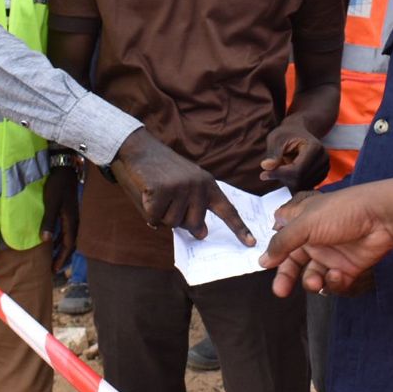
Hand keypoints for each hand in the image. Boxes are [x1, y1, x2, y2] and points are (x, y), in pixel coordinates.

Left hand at [41, 165, 78, 272]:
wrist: (64, 170)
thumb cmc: (57, 186)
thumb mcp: (51, 204)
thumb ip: (48, 222)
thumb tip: (44, 240)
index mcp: (71, 221)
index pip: (67, 245)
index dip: (61, 258)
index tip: (54, 269)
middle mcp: (75, 221)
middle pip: (70, 244)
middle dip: (62, 257)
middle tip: (54, 268)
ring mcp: (73, 216)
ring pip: (68, 238)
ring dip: (61, 248)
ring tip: (52, 257)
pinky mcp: (69, 211)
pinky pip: (66, 230)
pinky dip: (60, 239)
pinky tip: (51, 240)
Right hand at [112, 128, 254, 244]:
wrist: (140, 148)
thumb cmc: (162, 172)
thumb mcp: (184, 187)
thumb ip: (194, 210)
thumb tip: (201, 234)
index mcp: (208, 184)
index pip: (227, 209)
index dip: (239, 228)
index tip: (251, 243)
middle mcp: (198, 185)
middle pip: (193, 225)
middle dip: (179, 221)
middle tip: (169, 203)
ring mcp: (181, 186)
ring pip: (172, 223)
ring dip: (161, 214)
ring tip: (158, 193)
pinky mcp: (162, 190)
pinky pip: (155, 218)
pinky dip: (149, 212)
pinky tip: (147, 195)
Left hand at [259, 121, 328, 190]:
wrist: (298, 133)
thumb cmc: (286, 134)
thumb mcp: (276, 139)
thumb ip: (273, 153)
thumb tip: (266, 166)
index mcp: (315, 148)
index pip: (297, 170)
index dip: (279, 174)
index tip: (264, 174)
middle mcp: (323, 159)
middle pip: (300, 180)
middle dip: (283, 178)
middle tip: (271, 170)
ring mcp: (324, 168)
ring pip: (302, 186)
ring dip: (287, 181)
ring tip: (281, 167)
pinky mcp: (322, 175)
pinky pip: (305, 187)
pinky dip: (293, 183)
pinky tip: (288, 172)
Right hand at [261, 186, 392, 296]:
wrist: (380, 218)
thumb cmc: (341, 212)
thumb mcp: (304, 224)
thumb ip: (282, 242)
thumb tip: (263, 260)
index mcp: (302, 223)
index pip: (282, 241)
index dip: (274, 253)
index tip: (266, 264)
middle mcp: (315, 239)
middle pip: (294, 263)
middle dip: (286, 277)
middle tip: (280, 291)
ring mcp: (332, 254)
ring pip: (312, 276)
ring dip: (311, 281)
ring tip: (315, 281)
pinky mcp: (348, 269)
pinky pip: (333, 283)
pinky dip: (333, 282)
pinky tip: (337, 274)